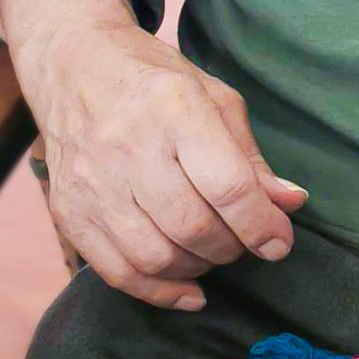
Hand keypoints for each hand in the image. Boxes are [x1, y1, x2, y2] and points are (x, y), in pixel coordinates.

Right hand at [0, 0, 307, 311]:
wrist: (75, 67)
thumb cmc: (157, 82)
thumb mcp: (215, 99)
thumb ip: (251, 157)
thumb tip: (290, 204)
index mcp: (174, 108)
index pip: (226, 185)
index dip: (261, 224)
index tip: (279, 243)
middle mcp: (128, 147)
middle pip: (191, 226)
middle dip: (232, 247)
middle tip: (245, 242)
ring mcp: (93, 183)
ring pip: (155, 256)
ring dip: (198, 268)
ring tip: (214, 253)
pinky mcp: (69, 212)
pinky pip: (117, 272)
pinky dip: (159, 292)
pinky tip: (188, 289)